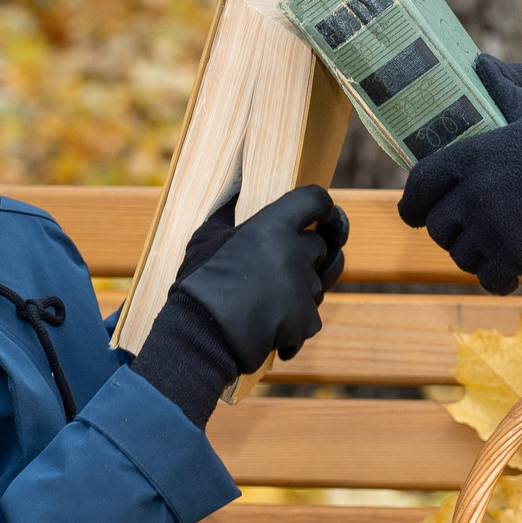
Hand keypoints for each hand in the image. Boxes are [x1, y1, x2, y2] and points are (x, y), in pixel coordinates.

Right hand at [131, 187, 348, 422]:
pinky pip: (310, 318)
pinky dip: (294, 326)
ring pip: (317, 285)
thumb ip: (228, 211)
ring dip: (299, 292)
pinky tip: (268, 328)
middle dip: (305, 257)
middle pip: (321, 247)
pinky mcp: (307, 320)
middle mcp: (296, 252)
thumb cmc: (199, 283)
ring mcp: (304, 288)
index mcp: (273, 225)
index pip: (315, 200)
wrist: (200, 335)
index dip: (321, 207)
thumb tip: (234, 187)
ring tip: (267, 303)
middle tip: (278, 270)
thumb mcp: (206, 237)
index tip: (320, 215)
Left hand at [400, 69, 521, 294]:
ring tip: (498, 252)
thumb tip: (483, 62)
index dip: (414, 205)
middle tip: (474, 236)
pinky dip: (497, 280)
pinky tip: (509, 277)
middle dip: (454, 235)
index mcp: (470, 156)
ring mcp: (487, 225)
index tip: (416, 216)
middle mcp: (470, 192)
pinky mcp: (507, 254)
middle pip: (439, 226)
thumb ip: (503, 92)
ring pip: (462, 255)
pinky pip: (488, 277)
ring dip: (477, 258)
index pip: (420, 184)